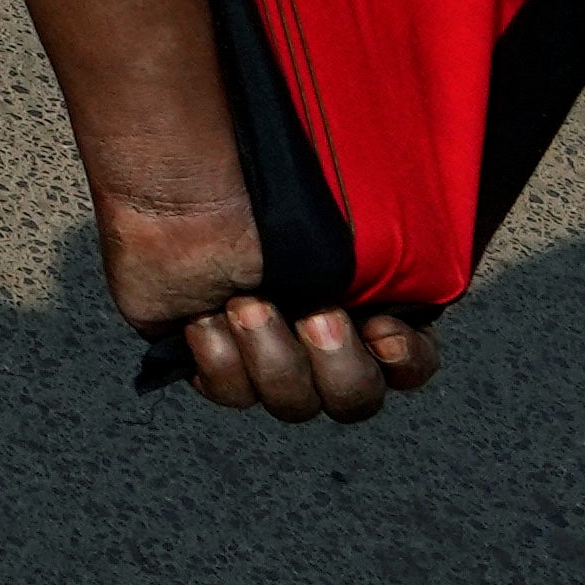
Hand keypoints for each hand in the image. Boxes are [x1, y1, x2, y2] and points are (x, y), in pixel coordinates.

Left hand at [106, 198, 440, 423]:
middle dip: (336, 363)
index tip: (382, 329)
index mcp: (359, 302)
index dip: (405, 363)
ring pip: (293, 404)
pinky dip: (220, 356)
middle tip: (313, 315)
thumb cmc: (260, 186)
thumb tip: (405, 300)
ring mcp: (258, 349)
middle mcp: (312, 334)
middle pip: (354, 400)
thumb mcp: (341, 221)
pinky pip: (230, 393)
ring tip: (244, 304)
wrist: (176, 180)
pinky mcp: (204, 355)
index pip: (408, 364)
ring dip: (272, 356)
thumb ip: (389, 260)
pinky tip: (202, 315)